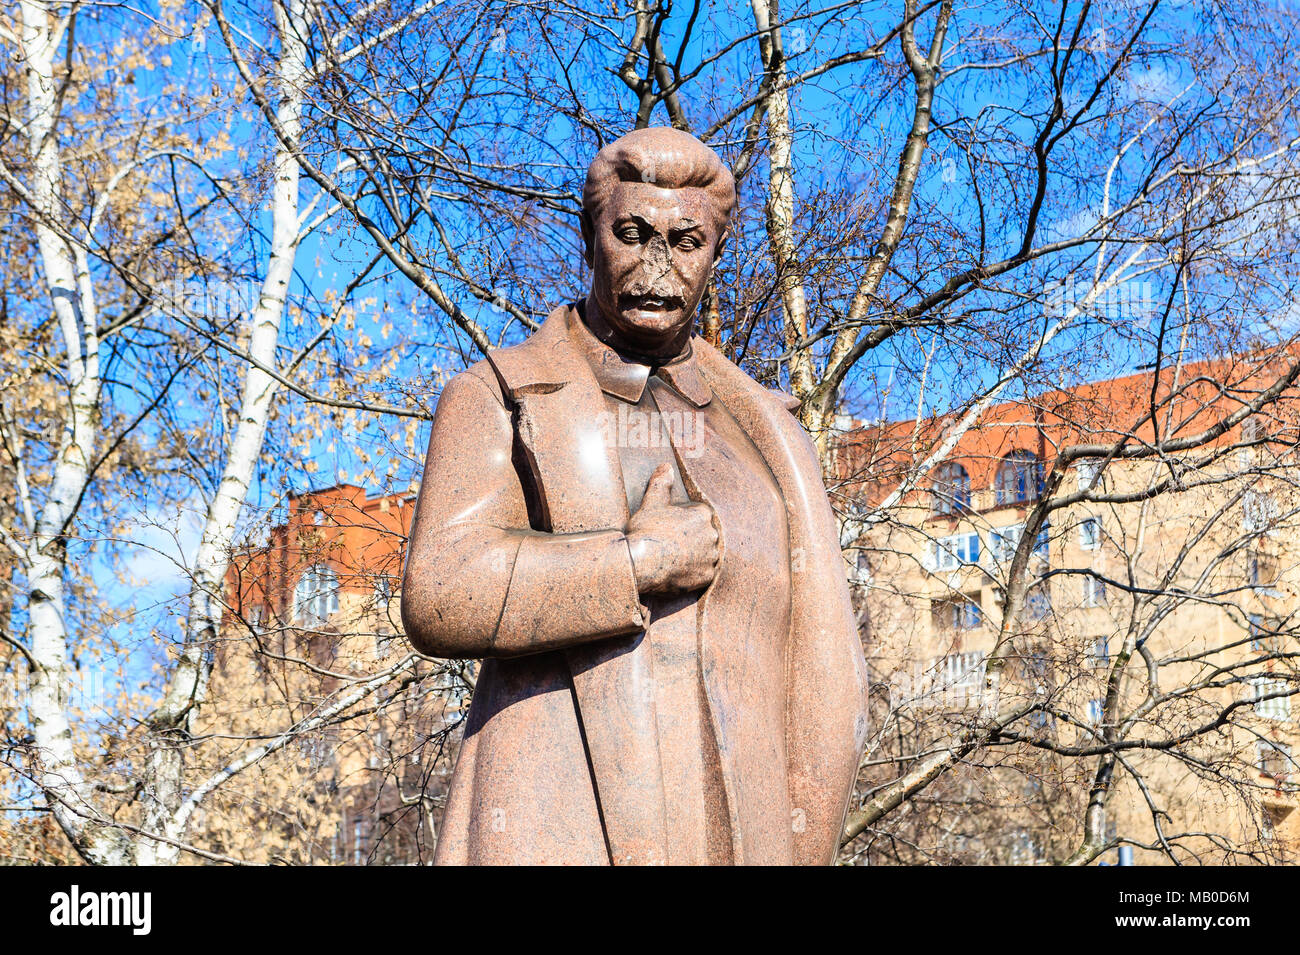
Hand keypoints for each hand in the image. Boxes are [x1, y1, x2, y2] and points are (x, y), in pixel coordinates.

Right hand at [626, 463, 719, 594]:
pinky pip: (703, 574)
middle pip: (705, 536)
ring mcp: (710, 557)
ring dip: (696, 557)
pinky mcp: (706, 576)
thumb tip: (666, 467)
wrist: (641, 562)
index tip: (672, 528)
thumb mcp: (651, 502)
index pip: (699, 516)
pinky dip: (694, 574)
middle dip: (692, 540)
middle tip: (672, 545)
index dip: (684, 522)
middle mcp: (711, 534)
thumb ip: (662, 483)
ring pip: (706, 555)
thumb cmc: (646, 531)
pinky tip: (679, 572)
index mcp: (702, 515)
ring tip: (675, 560)